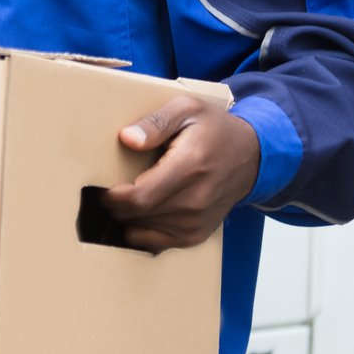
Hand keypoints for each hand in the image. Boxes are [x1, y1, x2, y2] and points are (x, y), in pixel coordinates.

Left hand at [98, 95, 259, 252]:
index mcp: (189, 166)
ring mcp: (197, 221)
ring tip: (126, 199)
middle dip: (115, 206)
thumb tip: (127, 138)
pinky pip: (156, 244)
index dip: (112, 197)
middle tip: (108, 190)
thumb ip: (155, 122)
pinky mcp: (196, 235)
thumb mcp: (186, 109)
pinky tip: (140, 214)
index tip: (102, 187)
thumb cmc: (215, 131)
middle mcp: (195, 199)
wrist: (251, 157)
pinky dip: (141, 232)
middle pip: (137, 216)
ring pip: (143, 232)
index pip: (139, 197)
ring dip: (127, 218)